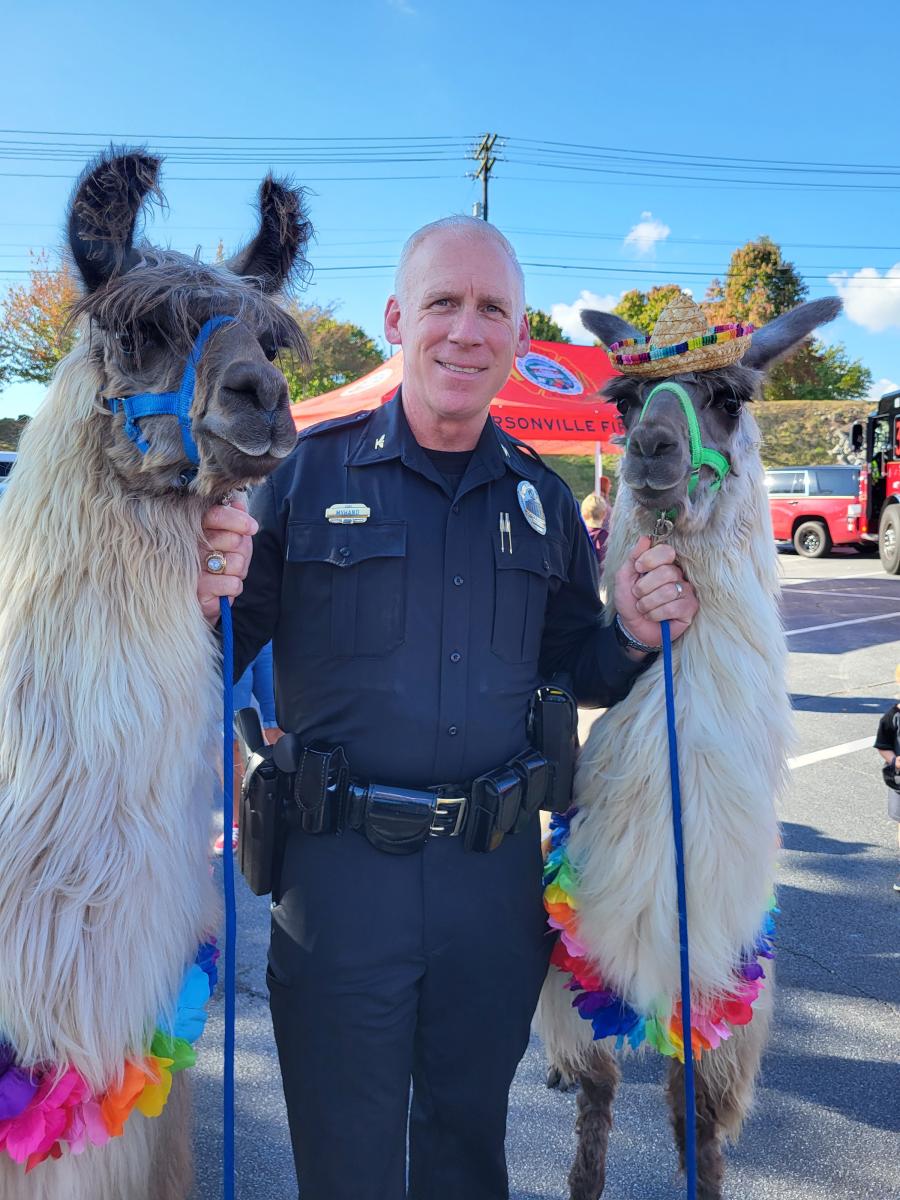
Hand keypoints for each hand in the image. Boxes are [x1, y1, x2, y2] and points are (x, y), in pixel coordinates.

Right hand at [198, 497, 257, 622]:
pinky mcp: (198, 591)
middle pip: (233, 539)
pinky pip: (233, 583)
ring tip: (226, 574)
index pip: (215, 515)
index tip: (252, 527)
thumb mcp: (229, 541)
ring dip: (239, 571)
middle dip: (243, 551)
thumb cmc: (218, 566)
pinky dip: (234, 587)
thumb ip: (234, 521)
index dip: (237, 519)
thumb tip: (238, 502)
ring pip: (237, 563)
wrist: (202, 600)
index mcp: (195, 530)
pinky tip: (222, 588)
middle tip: (233, 558)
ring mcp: (192, 569)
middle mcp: (190, 547)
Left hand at [613, 536, 697, 650]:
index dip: (650, 559)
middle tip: (638, 595)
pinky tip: (654, 616)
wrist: (633, 627)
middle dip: (644, 587)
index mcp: (663, 564)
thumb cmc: (630, 601)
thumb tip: (645, 538)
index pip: (666, 551)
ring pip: (668, 591)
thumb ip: (633, 557)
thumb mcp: (624, 577)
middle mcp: (677, 575)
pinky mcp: (690, 608)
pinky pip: (673, 607)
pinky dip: (656, 614)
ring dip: (648, 603)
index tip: (638, 568)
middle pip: (666, 572)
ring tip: (644, 608)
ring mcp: (686, 591)